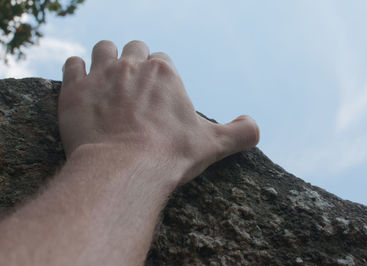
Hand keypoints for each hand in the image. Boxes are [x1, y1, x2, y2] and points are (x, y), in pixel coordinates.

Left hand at [58, 40, 258, 183]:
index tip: (157, 93)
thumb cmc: (170, 155)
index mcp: (164, 72)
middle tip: (134, 86)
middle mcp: (132, 65)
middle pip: (134, 49)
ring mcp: (100, 75)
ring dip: (106, 58)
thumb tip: (255, 126)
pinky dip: (77, 71)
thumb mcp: (214, 145)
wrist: (124, 171)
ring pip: (103, 49)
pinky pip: (72, 65)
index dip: (160, 75)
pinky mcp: (74, 90)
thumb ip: (241, 133)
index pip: (162, 60)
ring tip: (108, 79)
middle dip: (135, 62)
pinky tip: (81, 84)